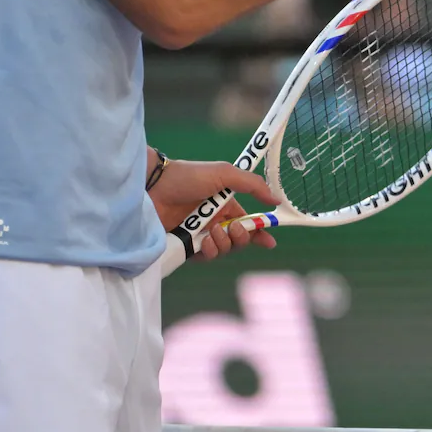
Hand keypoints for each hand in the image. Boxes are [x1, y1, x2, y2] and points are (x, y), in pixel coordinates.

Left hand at [149, 159, 277, 257]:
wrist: (155, 187)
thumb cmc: (188, 176)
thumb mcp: (225, 174)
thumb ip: (253, 185)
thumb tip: (276, 200)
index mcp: (225, 205)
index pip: (248, 222)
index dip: (260, 233)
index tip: (270, 242)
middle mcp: (214, 221)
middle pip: (238, 239)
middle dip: (241, 237)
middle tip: (233, 228)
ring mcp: (199, 234)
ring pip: (223, 250)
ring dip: (223, 243)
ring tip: (212, 231)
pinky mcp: (185, 246)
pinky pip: (205, 257)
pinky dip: (208, 251)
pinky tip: (202, 241)